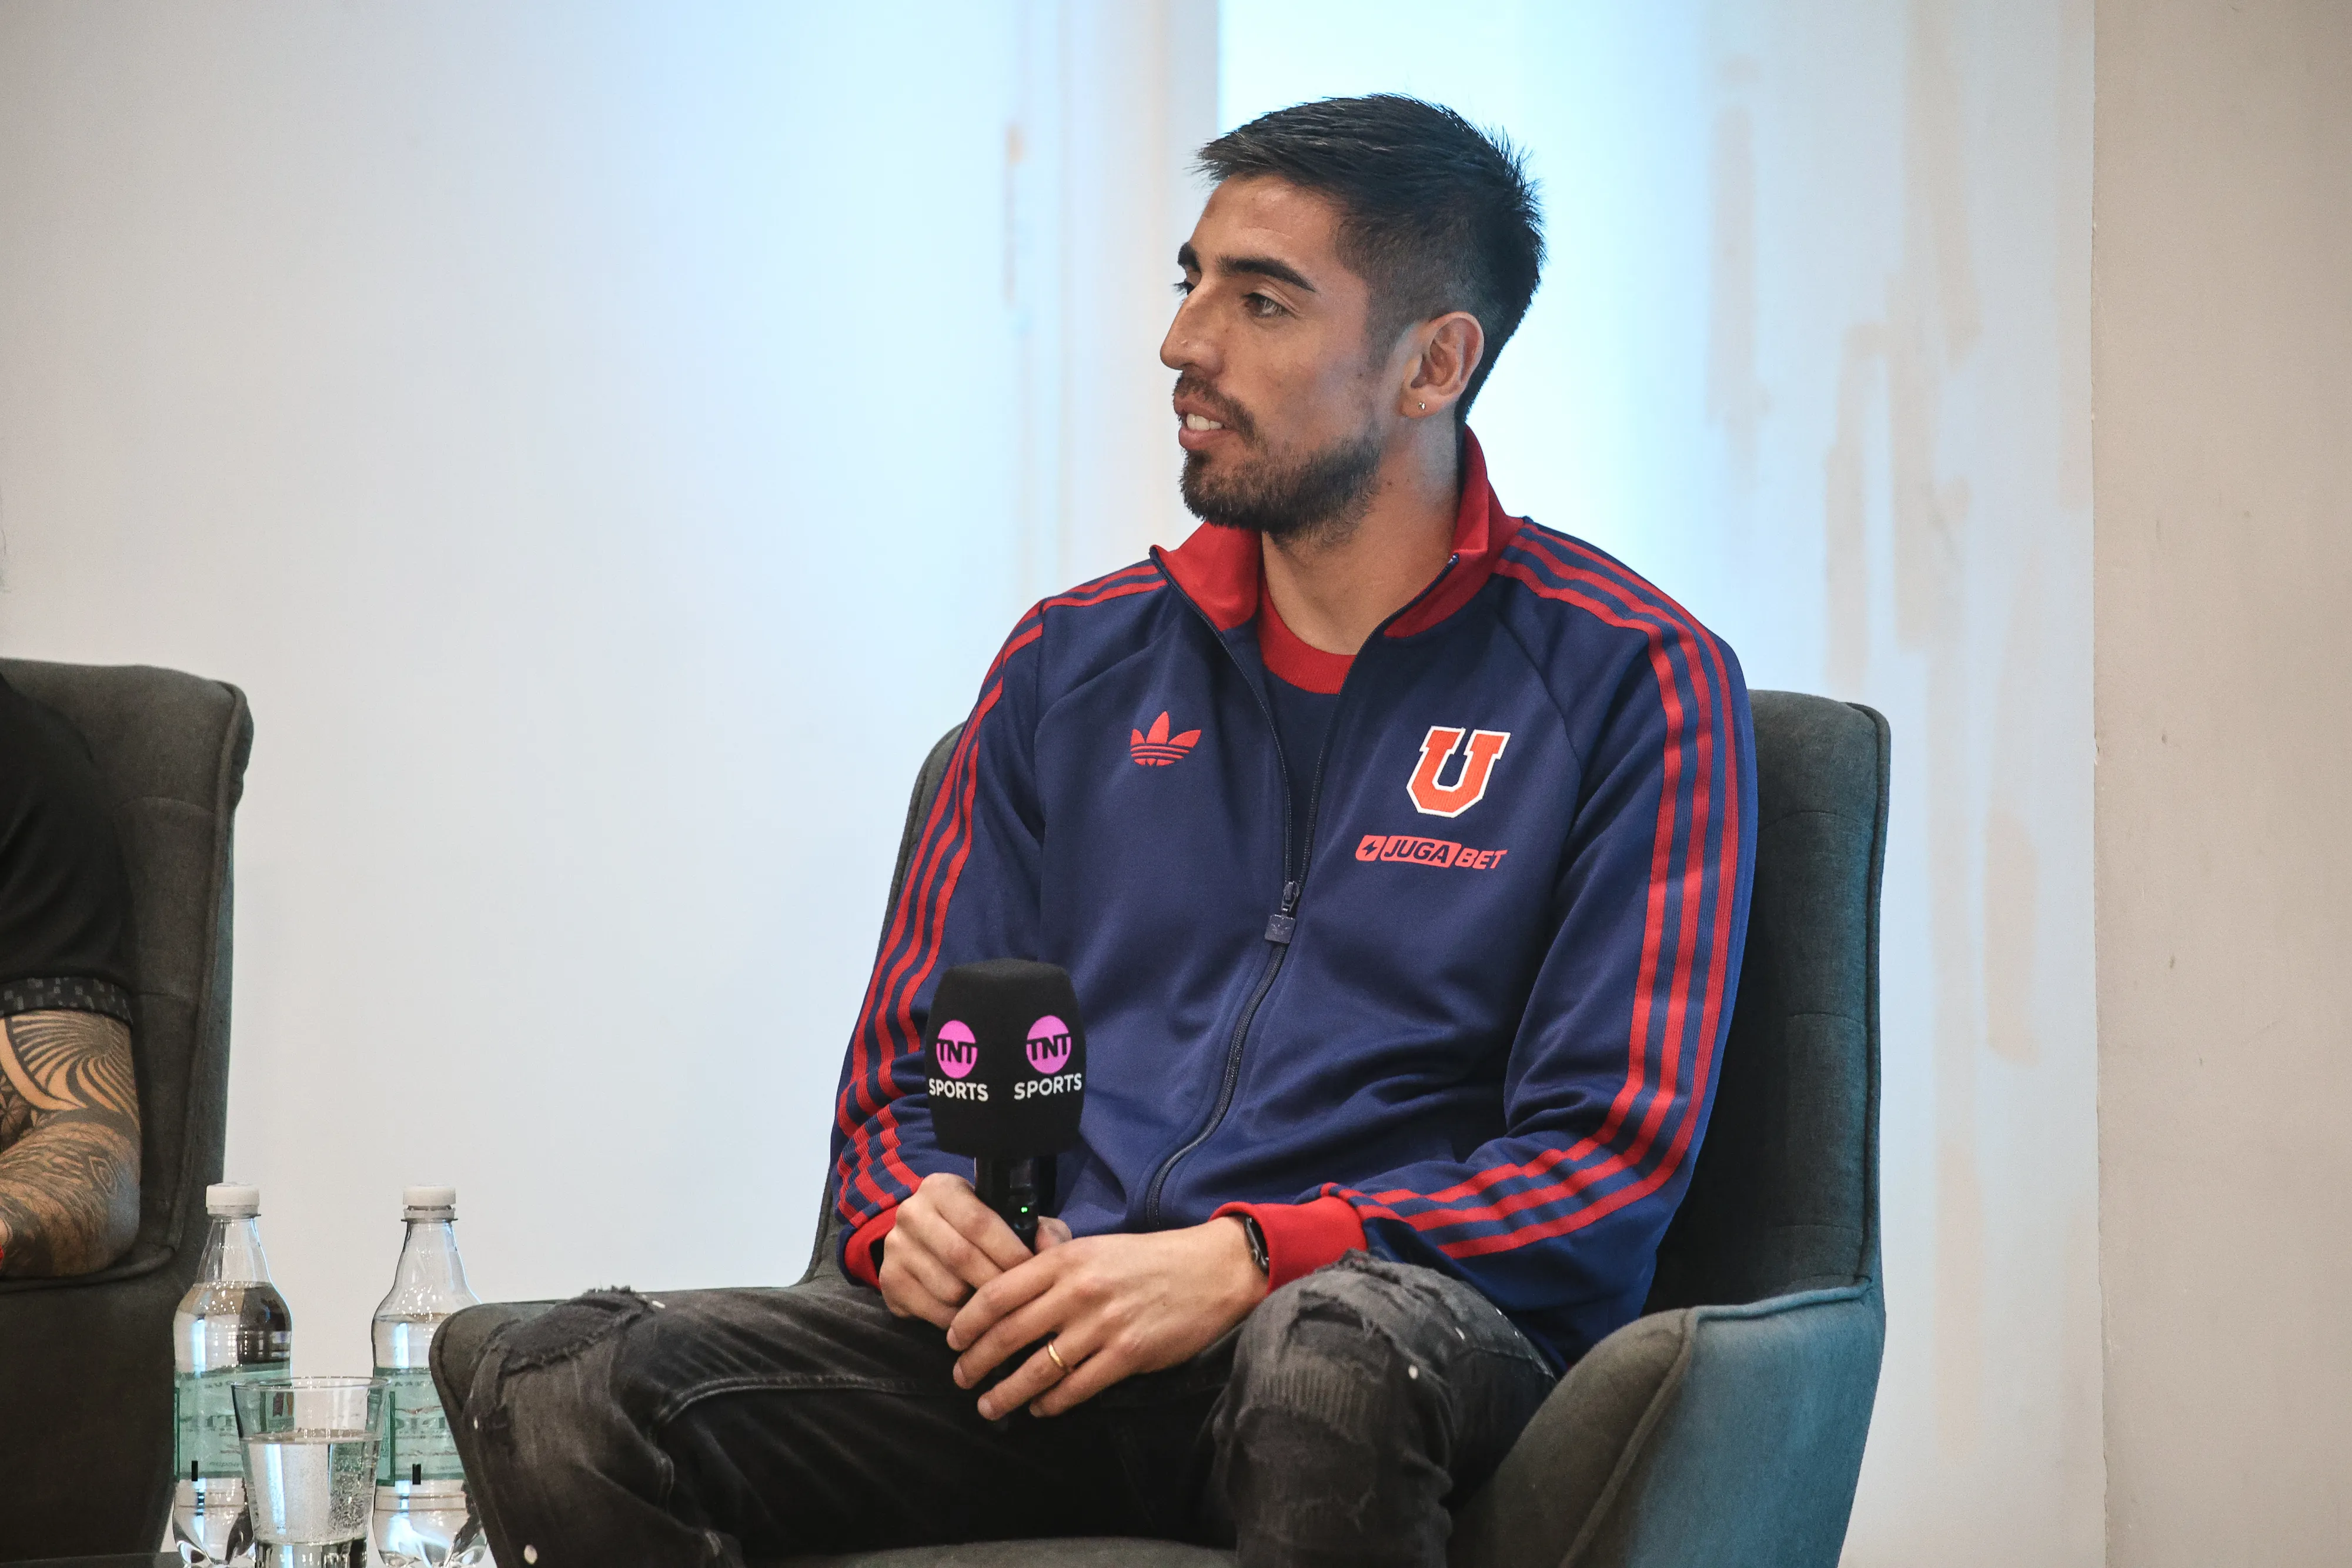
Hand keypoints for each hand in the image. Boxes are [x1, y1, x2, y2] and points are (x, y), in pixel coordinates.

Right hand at [876, 1171, 1068, 1326]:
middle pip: (961, 1257)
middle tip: (1019, 1298)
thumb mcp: (1011, 1221)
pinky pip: (932, 1311)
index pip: (978, 1221)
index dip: (1009, 1250)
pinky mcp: (888, 1280)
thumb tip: (1050, 1245)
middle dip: (996, 1282)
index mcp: (942, 1188)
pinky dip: (958, 1319)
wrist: (931, 1249)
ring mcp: (895, 1247)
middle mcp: (911, 1212)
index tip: (1033, 1271)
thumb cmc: (983, 1234)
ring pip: (948, 1288)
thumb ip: (1040, 1228)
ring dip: (977, 1305)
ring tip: (995, 1305)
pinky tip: (969, 1315)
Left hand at [945, 1217, 1264, 1419]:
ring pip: (1037, 1368)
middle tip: (961, 1378)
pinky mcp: (1127, 1354)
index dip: (968, 1320)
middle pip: (1008, 1333)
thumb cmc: (1151, 1259)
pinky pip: (1076, 1387)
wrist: (1210, 1270)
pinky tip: (1040, 1409)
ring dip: (1007, 1393)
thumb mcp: (1097, 1246)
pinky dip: (1052, 1403)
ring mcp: (1102, 1325)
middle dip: (976, 1362)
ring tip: (989, 1406)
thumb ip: (1055, 1258)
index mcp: (1066, 1260)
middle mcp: (1078, 1291)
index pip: (999, 1292)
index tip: (953, 1338)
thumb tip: (1014, 1269)